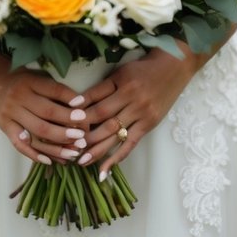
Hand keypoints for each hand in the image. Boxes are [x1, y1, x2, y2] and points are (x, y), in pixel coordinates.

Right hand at [0, 54, 91, 166]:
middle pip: (47, 113)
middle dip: (67, 124)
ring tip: (74, 152)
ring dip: (57, 144)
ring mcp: (11, 113)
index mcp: (30, 81)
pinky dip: (35, 154)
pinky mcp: (5, 127)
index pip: (54, 90)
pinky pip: (20, 144)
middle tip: (83, 134)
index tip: (84, 109)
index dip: (70, 99)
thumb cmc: (20, 79)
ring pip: (37, 131)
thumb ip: (53, 89)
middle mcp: (20, 97)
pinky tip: (50, 161)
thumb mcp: (36, 76)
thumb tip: (79, 106)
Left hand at [78, 31, 235, 178]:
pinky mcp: (149, 124)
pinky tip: (104, 170)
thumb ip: (102, 88)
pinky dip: (117, 158)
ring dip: (96, 149)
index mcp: (121, 82)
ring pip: (114, 134)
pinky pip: (130, 144)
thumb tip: (77, 104)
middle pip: (102, 119)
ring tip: (80, 161)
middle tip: (67, 146)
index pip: (95, 99)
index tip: (63, 122)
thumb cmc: (142, 68)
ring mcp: (142, 113)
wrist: (174, 66)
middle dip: (84, 133)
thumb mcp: (120, 72)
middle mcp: (131, 98)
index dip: (78, 111)